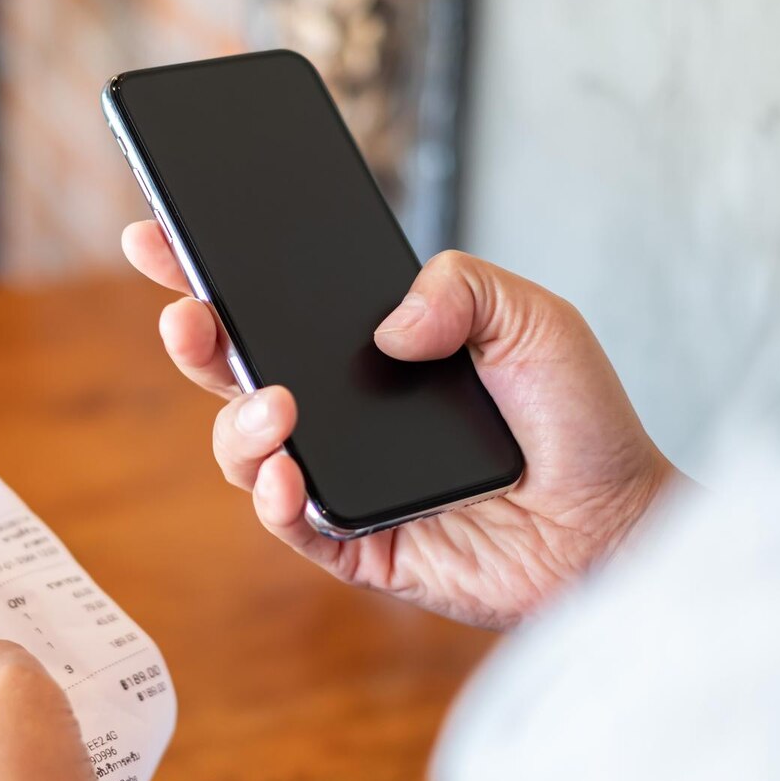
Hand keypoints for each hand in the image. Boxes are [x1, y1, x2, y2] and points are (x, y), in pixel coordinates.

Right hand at [122, 222, 682, 628]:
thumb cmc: (580, 423)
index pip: (275, 307)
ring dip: (238, 423)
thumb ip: (464, 288)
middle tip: (187, 315)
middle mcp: (343, 412)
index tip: (162, 236)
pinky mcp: (355, 544)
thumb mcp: (534, 319)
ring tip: (277, 406)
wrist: (617, 527)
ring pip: (245, 448)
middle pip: (237, 371)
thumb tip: (385, 326)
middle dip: (196, 339)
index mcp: (371, 352)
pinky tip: (288, 474)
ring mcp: (341, 478)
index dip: (211, 273)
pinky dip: (273, 498)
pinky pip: (288, 522)